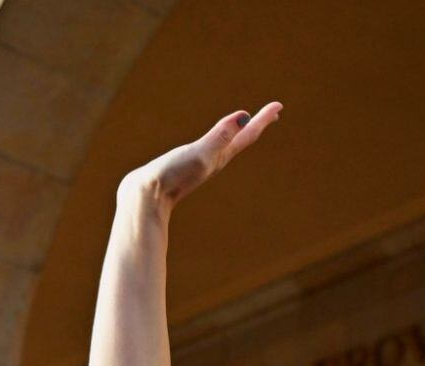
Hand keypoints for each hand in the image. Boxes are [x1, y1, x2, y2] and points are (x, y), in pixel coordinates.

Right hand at [118, 103, 280, 213]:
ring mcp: (200, 164)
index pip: (247, 134)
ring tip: (245, 125)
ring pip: (227, 145)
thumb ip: (221, 135)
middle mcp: (214, 160)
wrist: (146, 199)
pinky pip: (210, 148)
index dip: (263, 118)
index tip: (279, 106)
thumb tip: (245, 116)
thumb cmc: (172, 175)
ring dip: (239, 134)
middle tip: (271, 114)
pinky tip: (213, 143)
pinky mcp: (186, 165)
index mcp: (220, 156)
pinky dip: (218, 140)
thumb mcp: (200, 153)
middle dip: (256, 125)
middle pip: (241, 139)